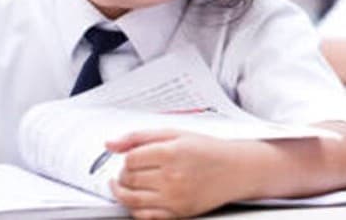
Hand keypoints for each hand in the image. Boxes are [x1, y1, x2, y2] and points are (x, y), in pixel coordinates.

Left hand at [107, 129, 250, 218]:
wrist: (236, 170)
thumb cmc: (208, 150)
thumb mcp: (176, 133)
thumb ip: (140, 137)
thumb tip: (110, 144)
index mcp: (172, 153)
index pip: (130, 159)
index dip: (127, 157)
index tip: (133, 157)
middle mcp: (172, 177)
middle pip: (128, 179)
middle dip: (123, 174)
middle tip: (130, 170)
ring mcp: (174, 197)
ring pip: (130, 199)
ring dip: (121, 192)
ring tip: (124, 185)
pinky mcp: (178, 213)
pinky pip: (144, 216)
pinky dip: (134, 208)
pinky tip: (137, 199)